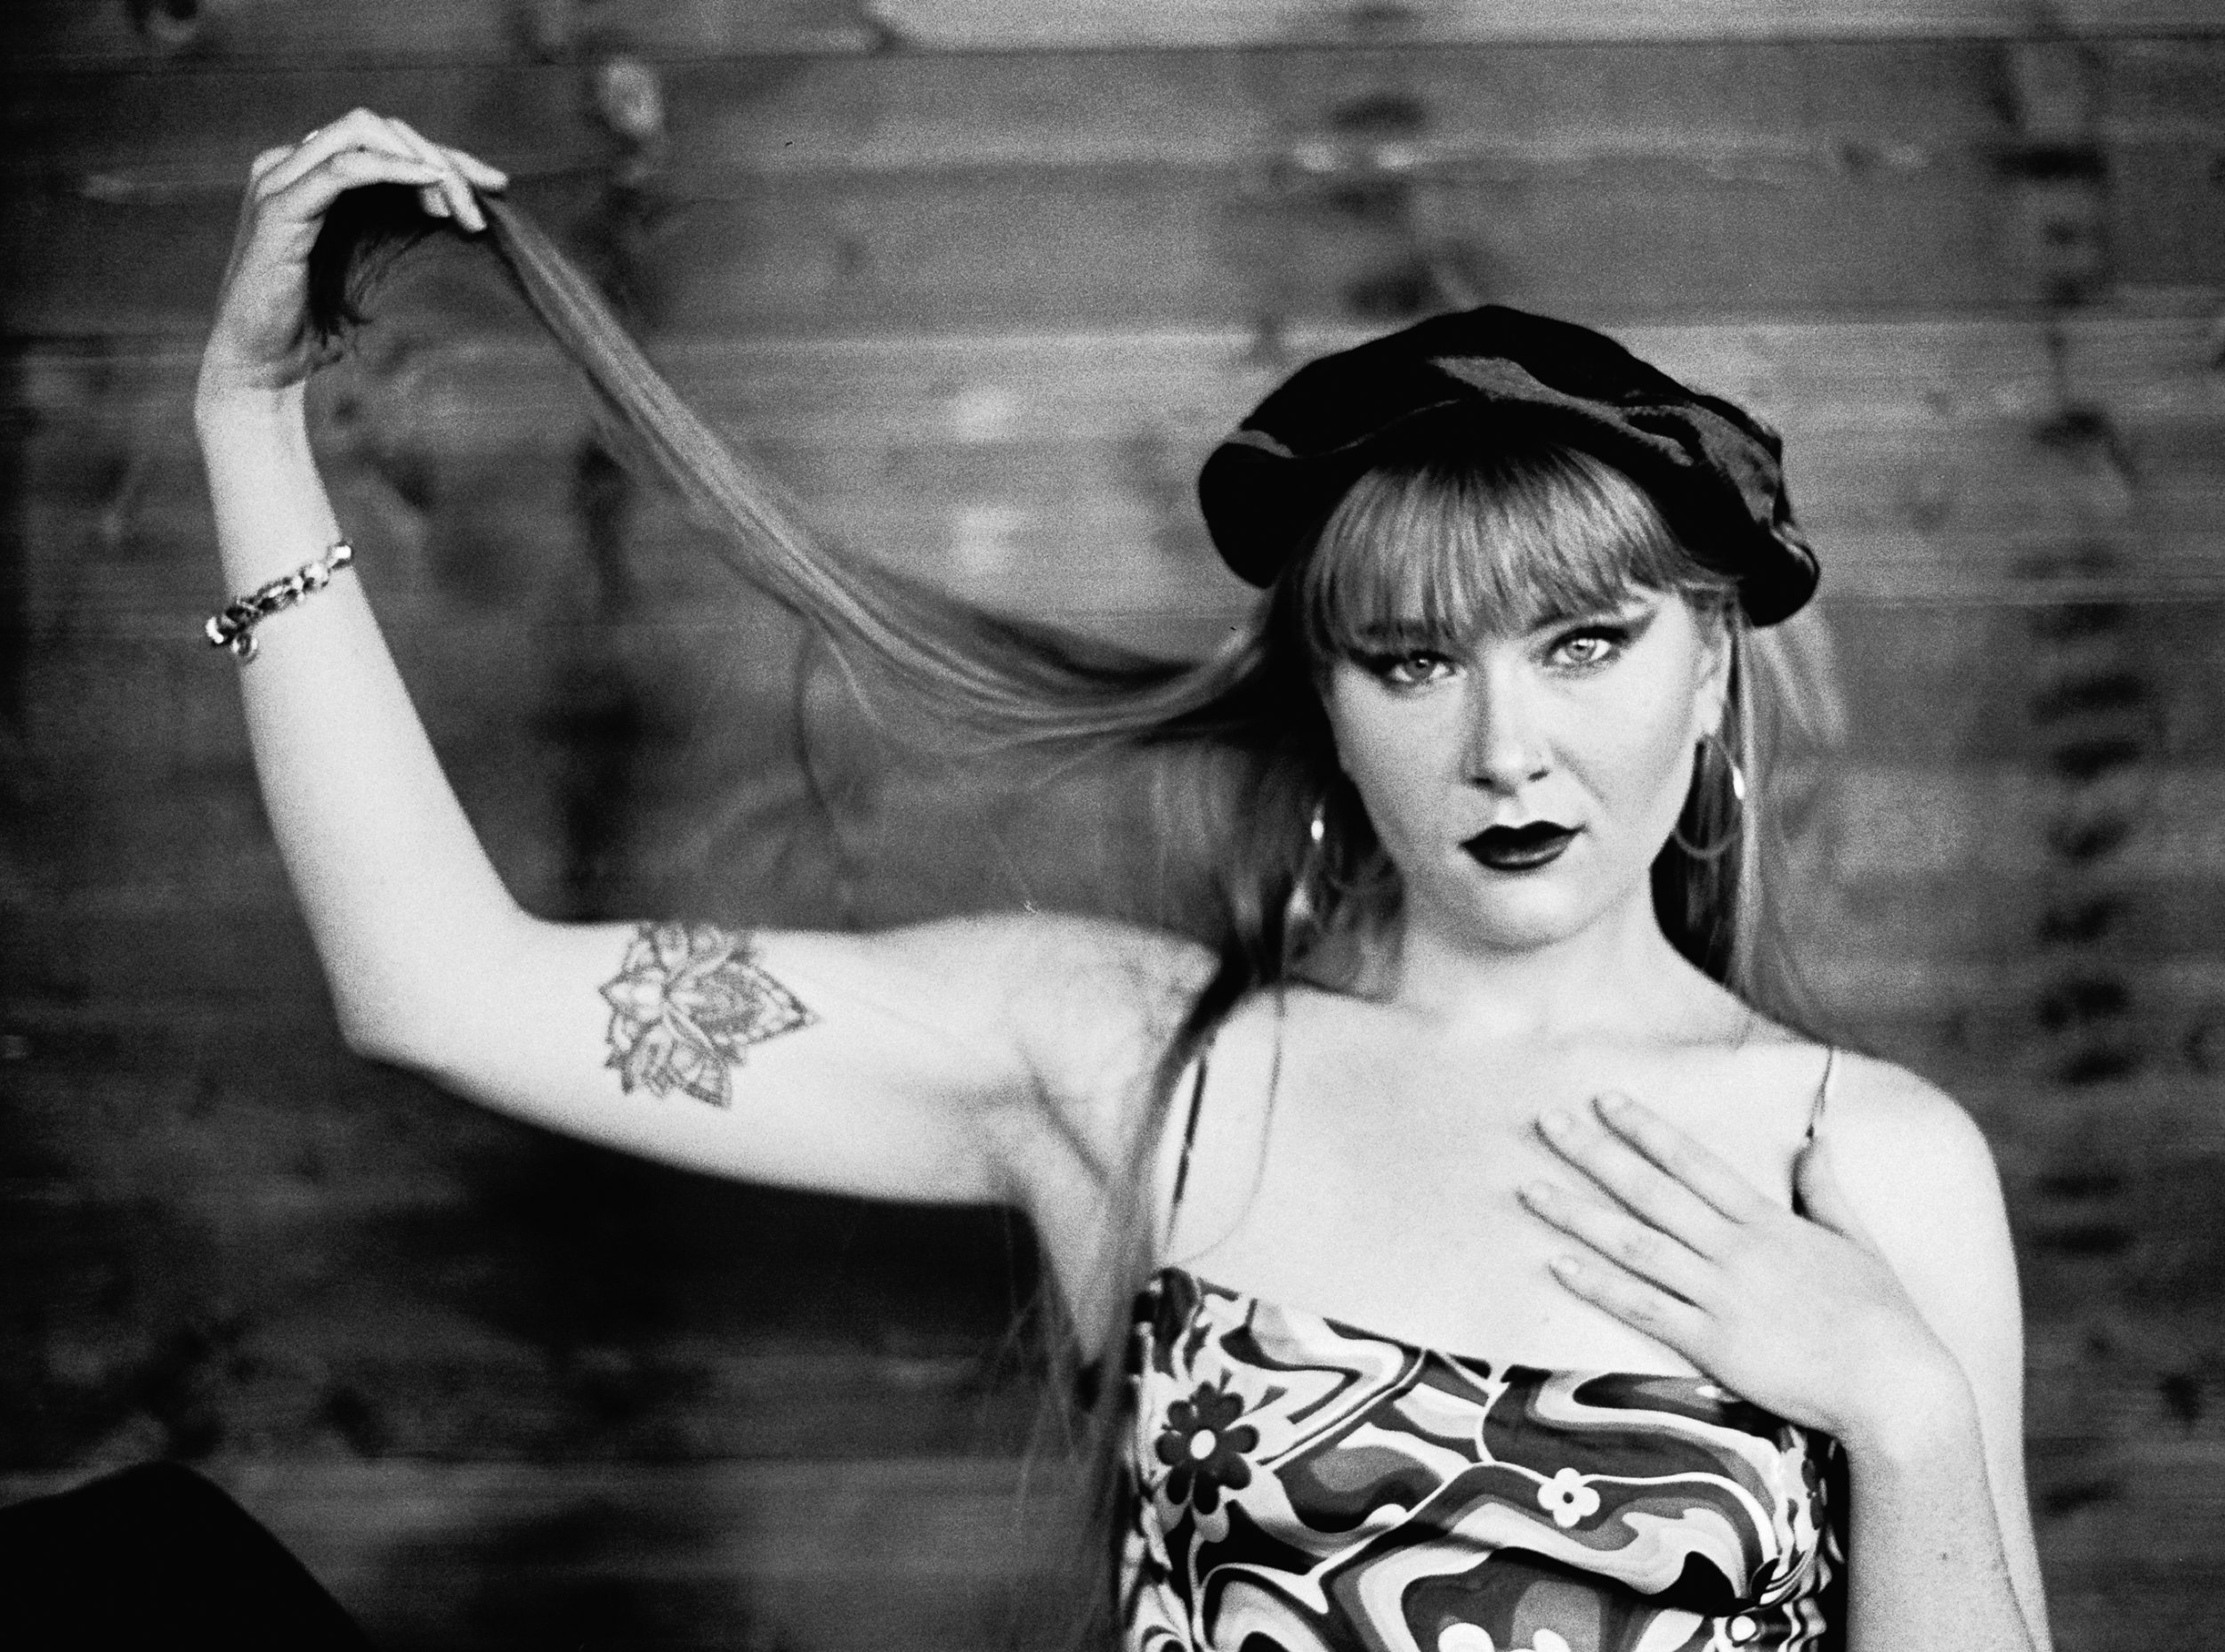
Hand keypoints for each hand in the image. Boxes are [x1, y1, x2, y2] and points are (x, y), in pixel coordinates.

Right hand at [198, 109, 507, 403]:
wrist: (263, 368)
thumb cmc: (317, 328)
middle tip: (482, 206)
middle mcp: (291, 165)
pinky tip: (430, 185)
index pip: (386, 140)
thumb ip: (396, 231)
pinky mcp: (279, 207)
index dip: (444, 155)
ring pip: (364, 135)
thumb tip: (464, 217)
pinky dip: (392, 169)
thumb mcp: (370, 269)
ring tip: (462, 209)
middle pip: (380, 130)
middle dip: (441, 158)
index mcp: (311, 175)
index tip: (496, 186)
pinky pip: (343, 167)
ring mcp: (280, 180)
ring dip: (424, 163)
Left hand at [1518, 1092, 1965, 1447]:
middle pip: (1651, 1192)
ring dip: (1577, 1214)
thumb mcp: (1858, 1241)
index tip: (1606, 1099)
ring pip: (1634, 1245)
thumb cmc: (1885, 1318)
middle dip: (1594, 1153)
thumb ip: (1828, 1190)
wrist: (1898, 1386)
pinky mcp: (1714, 1345)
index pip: (1695, 1163)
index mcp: (1769, 1222)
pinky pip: (1643, 1308)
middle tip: (1547, 1121)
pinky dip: (1597, 1285)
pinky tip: (1557, 1263)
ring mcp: (1722, 1296)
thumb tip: (1813, 1141)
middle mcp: (1736, 1251)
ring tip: (1529, 1188)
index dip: (1646, 1129)